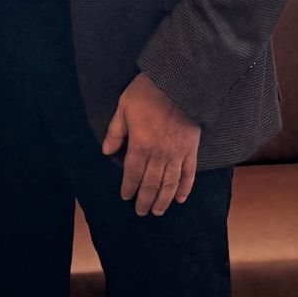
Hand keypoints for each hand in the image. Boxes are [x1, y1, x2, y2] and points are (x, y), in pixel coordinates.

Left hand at [101, 72, 200, 216]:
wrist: (178, 84)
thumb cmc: (146, 93)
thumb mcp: (123, 108)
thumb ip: (115, 132)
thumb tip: (106, 152)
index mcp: (140, 145)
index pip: (132, 173)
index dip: (128, 187)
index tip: (126, 197)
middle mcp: (159, 155)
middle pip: (151, 183)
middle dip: (145, 199)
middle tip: (141, 212)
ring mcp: (177, 154)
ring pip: (169, 184)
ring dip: (163, 200)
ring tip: (158, 211)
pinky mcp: (191, 151)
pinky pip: (188, 174)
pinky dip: (185, 188)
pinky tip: (180, 198)